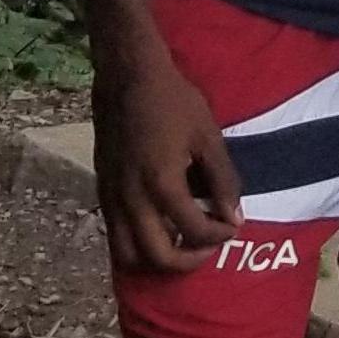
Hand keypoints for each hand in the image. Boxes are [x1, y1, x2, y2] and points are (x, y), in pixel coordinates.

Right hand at [97, 53, 244, 270]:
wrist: (127, 77)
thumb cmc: (173, 101)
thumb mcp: (208, 137)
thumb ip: (223, 180)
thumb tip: (235, 217)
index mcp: (162, 184)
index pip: (194, 231)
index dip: (220, 236)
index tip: (232, 226)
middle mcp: (132, 200)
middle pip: (158, 257)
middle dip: (188, 260)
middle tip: (208, 245)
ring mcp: (112, 198)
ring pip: (128, 256)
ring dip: (157, 259)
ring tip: (182, 242)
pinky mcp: (102, 192)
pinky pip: (115, 236)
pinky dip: (137, 245)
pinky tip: (159, 228)